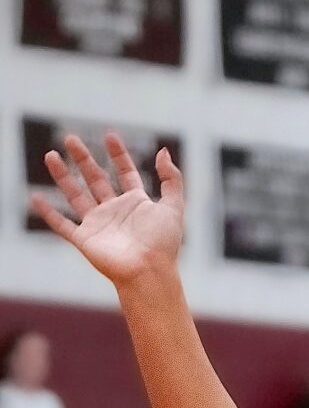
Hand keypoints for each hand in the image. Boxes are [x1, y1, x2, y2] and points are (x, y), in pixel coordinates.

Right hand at [31, 133, 185, 284]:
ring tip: (50, 155)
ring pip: (75, 194)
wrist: (148, 272)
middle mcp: (115, 211)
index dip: (118, 154)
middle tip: (70, 137)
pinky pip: (62, 224)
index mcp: (136, 203)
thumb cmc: (163, 244)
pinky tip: (36, 198)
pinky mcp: (84, 239)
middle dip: (83, 158)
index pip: (125, 173)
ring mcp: (98, 224)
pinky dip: (48, 212)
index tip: (109, 136)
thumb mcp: (174, 206)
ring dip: (62, 175)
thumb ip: (172, 179)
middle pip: (96, 179)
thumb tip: (164, 151)